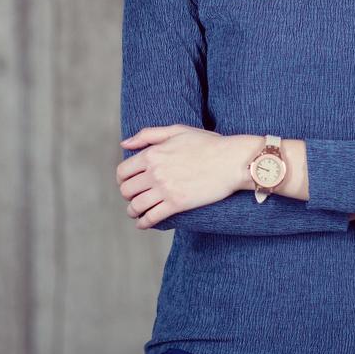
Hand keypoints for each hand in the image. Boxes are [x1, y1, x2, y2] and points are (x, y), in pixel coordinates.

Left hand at [116, 125, 250, 228]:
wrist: (232, 160)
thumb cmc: (208, 143)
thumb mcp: (177, 130)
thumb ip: (148, 135)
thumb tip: (124, 144)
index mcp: (152, 153)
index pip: (123, 172)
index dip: (123, 179)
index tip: (129, 183)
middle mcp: (155, 172)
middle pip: (127, 190)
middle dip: (128, 195)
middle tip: (134, 197)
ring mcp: (165, 189)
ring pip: (136, 206)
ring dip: (133, 211)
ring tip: (137, 212)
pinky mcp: (177, 204)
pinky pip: (152, 218)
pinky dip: (144, 223)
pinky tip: (145, 223)